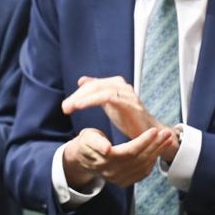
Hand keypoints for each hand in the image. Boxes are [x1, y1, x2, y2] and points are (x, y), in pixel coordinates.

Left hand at [62, 76, 178, 161]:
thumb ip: (96, 92)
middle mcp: (123, 87)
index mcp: (117, 85)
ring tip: (69, 108)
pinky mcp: (131, 105)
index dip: (78, 94)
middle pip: (95, 85)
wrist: (150, 133)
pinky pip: (109, 97)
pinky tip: (80, 106)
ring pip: (101, 89)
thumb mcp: (109, 104)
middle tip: (64, 108)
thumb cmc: (129, 118)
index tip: (66, 106)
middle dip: (77, 96)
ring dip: (82, 98)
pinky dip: (92, 100)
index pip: (92, 84)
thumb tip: (82, 80)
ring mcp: (128, 94)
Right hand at [62, 126, 173, 188]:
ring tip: (167, 139)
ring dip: (157, 152)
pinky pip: (142, 173)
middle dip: (155, 144)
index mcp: (104, 161)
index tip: (154, 130)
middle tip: (167, 132)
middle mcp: (112, 172)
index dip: (143, 141)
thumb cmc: (87, 143)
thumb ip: (96, 142)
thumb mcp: (87, 137)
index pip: (129, 151)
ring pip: (144, 165)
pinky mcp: (123, 182)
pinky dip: (153, 162)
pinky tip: (158, 150)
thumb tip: (106, 149)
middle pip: (140, 158)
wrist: (83, 159)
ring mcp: (118, 179)